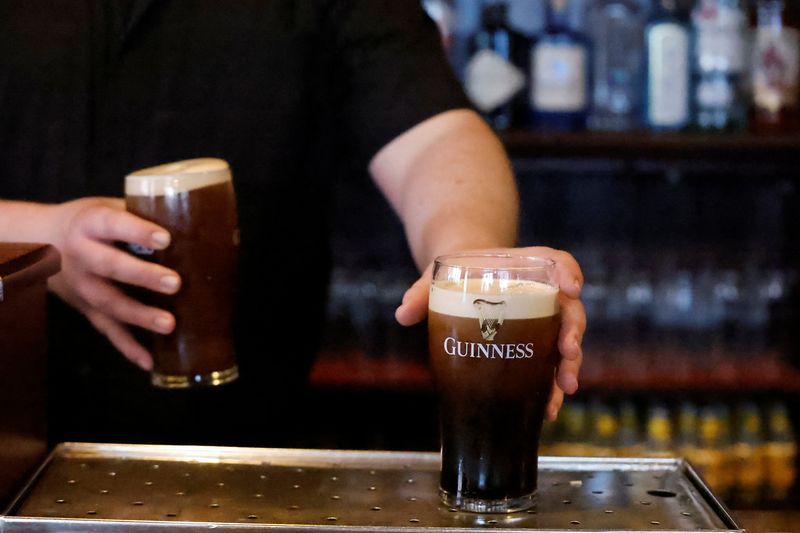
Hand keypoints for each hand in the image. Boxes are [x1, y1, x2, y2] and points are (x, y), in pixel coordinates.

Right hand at [47, 197, 181, 369]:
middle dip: (143, 276)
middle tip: (176, 283)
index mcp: (91, 223)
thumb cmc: (90, 221)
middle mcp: (82, 255)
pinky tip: (149, 361)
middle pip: (110, 266)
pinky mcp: (85, 309)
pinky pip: (106, 330)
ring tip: (170, 325)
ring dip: (140, 316)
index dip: (138, 231)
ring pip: (109, 303)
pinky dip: (127, 347)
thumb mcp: (107, 206)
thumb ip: (143, 211)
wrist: (38, 241)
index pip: (113, 224)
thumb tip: (200, 217)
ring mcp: (82, 286)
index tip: (165, 239)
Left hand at [395, 246, 585, 420]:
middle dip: (573, 332)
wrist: (459, 287)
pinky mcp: (535, 348)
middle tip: (568, 353)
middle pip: (569, 309)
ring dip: (569, 365)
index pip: (556, 262)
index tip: (571, 289)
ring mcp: (541, 323)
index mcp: (523, 268)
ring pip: (566, 341)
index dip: (569, 273)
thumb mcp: (436, 279)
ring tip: (564, 389)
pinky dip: (551, 388)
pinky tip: (547, 409)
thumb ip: (421, 293)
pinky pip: (550, 367)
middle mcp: (541, 294)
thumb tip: (403, 313)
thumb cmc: (453, 278)